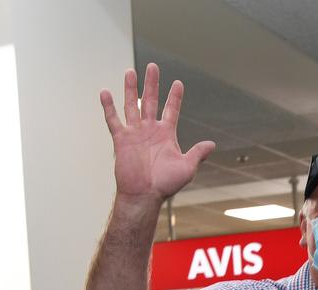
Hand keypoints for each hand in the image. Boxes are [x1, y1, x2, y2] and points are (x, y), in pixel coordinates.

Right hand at [99, 63, 214, 202]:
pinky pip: (113, 120)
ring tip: (131, 72)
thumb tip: (212, 144)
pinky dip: (108, 107)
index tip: (178, 83)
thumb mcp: (187, 168)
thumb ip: (198, 154)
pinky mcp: (121, 140)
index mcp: (166, 135)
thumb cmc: (166, 185)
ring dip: (131, 89)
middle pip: (151, 101)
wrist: (144, 195)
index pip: (171, 110)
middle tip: (153, 66)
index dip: (174, 97)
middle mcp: (150, 131)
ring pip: (132, 105)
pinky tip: (105, 92)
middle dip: (152, 84)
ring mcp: (135, 134)